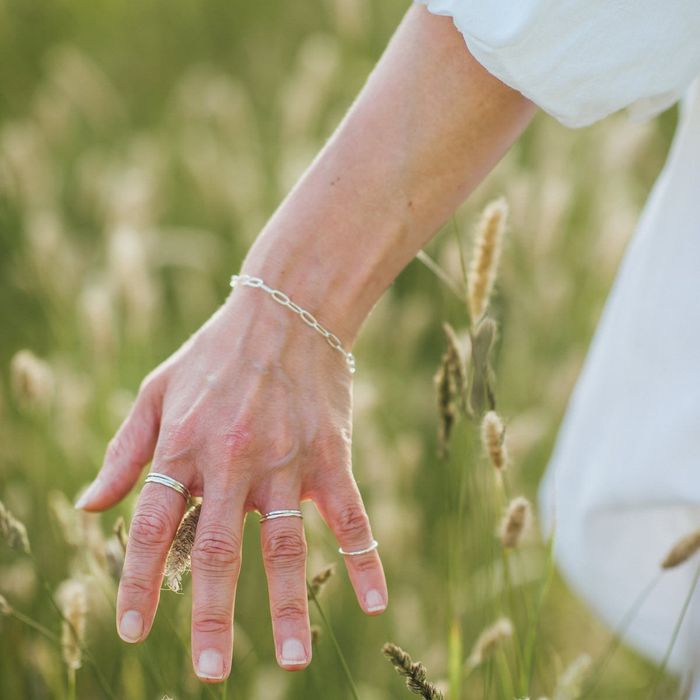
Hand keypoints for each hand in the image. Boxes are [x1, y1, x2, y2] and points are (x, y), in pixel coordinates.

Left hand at [76, 288, 386, 680]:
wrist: (287, 308)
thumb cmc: (216, 352)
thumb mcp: (157, 389)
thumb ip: (125, 450)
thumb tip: (89, 506)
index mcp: (184, 444)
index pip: (151, 525)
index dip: (138, 580)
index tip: (133, 629)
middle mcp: (233, 459)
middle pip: (218, 549)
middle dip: (211, 615)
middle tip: (208, 673)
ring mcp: (287, 459)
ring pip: (286, 544)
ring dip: (288, 605)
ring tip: (290, 662)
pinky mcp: (330, 455)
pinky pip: (350, 515)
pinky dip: (364, 558)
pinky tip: (376, 602)